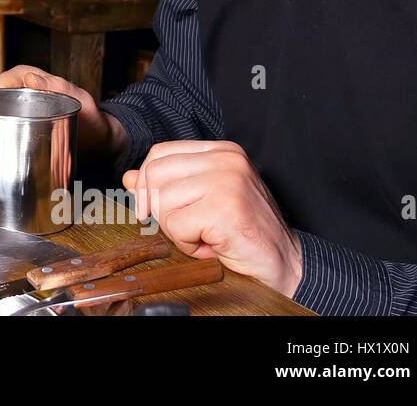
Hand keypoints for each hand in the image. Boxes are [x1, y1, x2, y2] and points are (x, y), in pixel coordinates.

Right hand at [0, 65, 111, 154]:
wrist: (101, 143)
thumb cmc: (92, 118)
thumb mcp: (78, 99)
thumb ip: (58, 87)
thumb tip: (30, 78)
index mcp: (34, 80)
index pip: (3, 81)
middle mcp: (25, 94)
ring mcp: (24, 111)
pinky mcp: (25, 127)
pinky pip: (7, 128)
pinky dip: (0, 135)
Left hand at [122, 140, 303, 296]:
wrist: (285, 265)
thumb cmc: (243, 233)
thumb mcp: (202, 201)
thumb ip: (168, 185)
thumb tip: (130, 178)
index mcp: (222, 152)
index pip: (160, 153)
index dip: (146, 182)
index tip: (149, 208)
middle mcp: (227, 160)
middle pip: (155, 174)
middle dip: (159, 209)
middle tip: (186, 227)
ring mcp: (228, 182)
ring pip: (163, 202)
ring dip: (177, 230)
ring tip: (204, 236)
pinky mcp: (226, 208)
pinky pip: (177, 225)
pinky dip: (187, 244)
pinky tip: (212, 246)